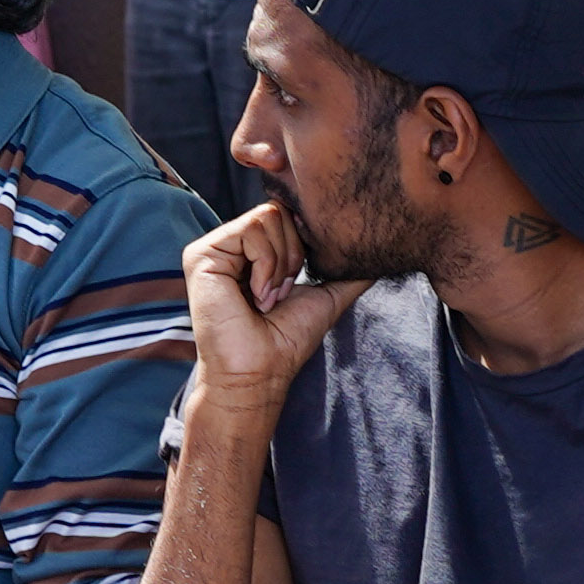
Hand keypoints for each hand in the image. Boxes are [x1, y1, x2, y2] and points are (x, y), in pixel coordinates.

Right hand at [178, 206, 368, 408]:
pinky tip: (256, 295)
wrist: (259, 373)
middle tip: (278, 295)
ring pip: (267, 217)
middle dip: (293, 256)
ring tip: (266, 298)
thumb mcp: (327, 296)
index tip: (296, 284)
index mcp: (252, 251)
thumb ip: (349, 273)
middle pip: (279, 211)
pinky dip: (266, 264)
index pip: (287, 215)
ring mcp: (214, 248)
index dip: (303, 244)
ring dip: (280, 264)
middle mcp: (230, 245)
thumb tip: (382, 253)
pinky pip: (251, 230)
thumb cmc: (285, 342)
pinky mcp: (202, 254)